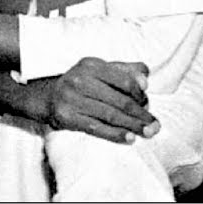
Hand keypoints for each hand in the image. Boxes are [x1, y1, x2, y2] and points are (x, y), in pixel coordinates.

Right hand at [36, 58, 158, 143]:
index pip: (125, 81)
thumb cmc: (81, 84)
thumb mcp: (99, 70)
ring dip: (133, 126)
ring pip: (110, 115)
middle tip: (155, 126)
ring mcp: (71, 99)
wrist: (47, 98)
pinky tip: (129, 138)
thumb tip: (145, 78)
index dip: (140, 95)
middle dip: (141, 115)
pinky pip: (96, 128)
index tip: (147, 104)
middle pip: (120, 101)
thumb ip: (124, 70)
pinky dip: (115, 134)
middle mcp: (79, 80)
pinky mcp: (67, 117)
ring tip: (148, 133)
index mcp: (90, 65)